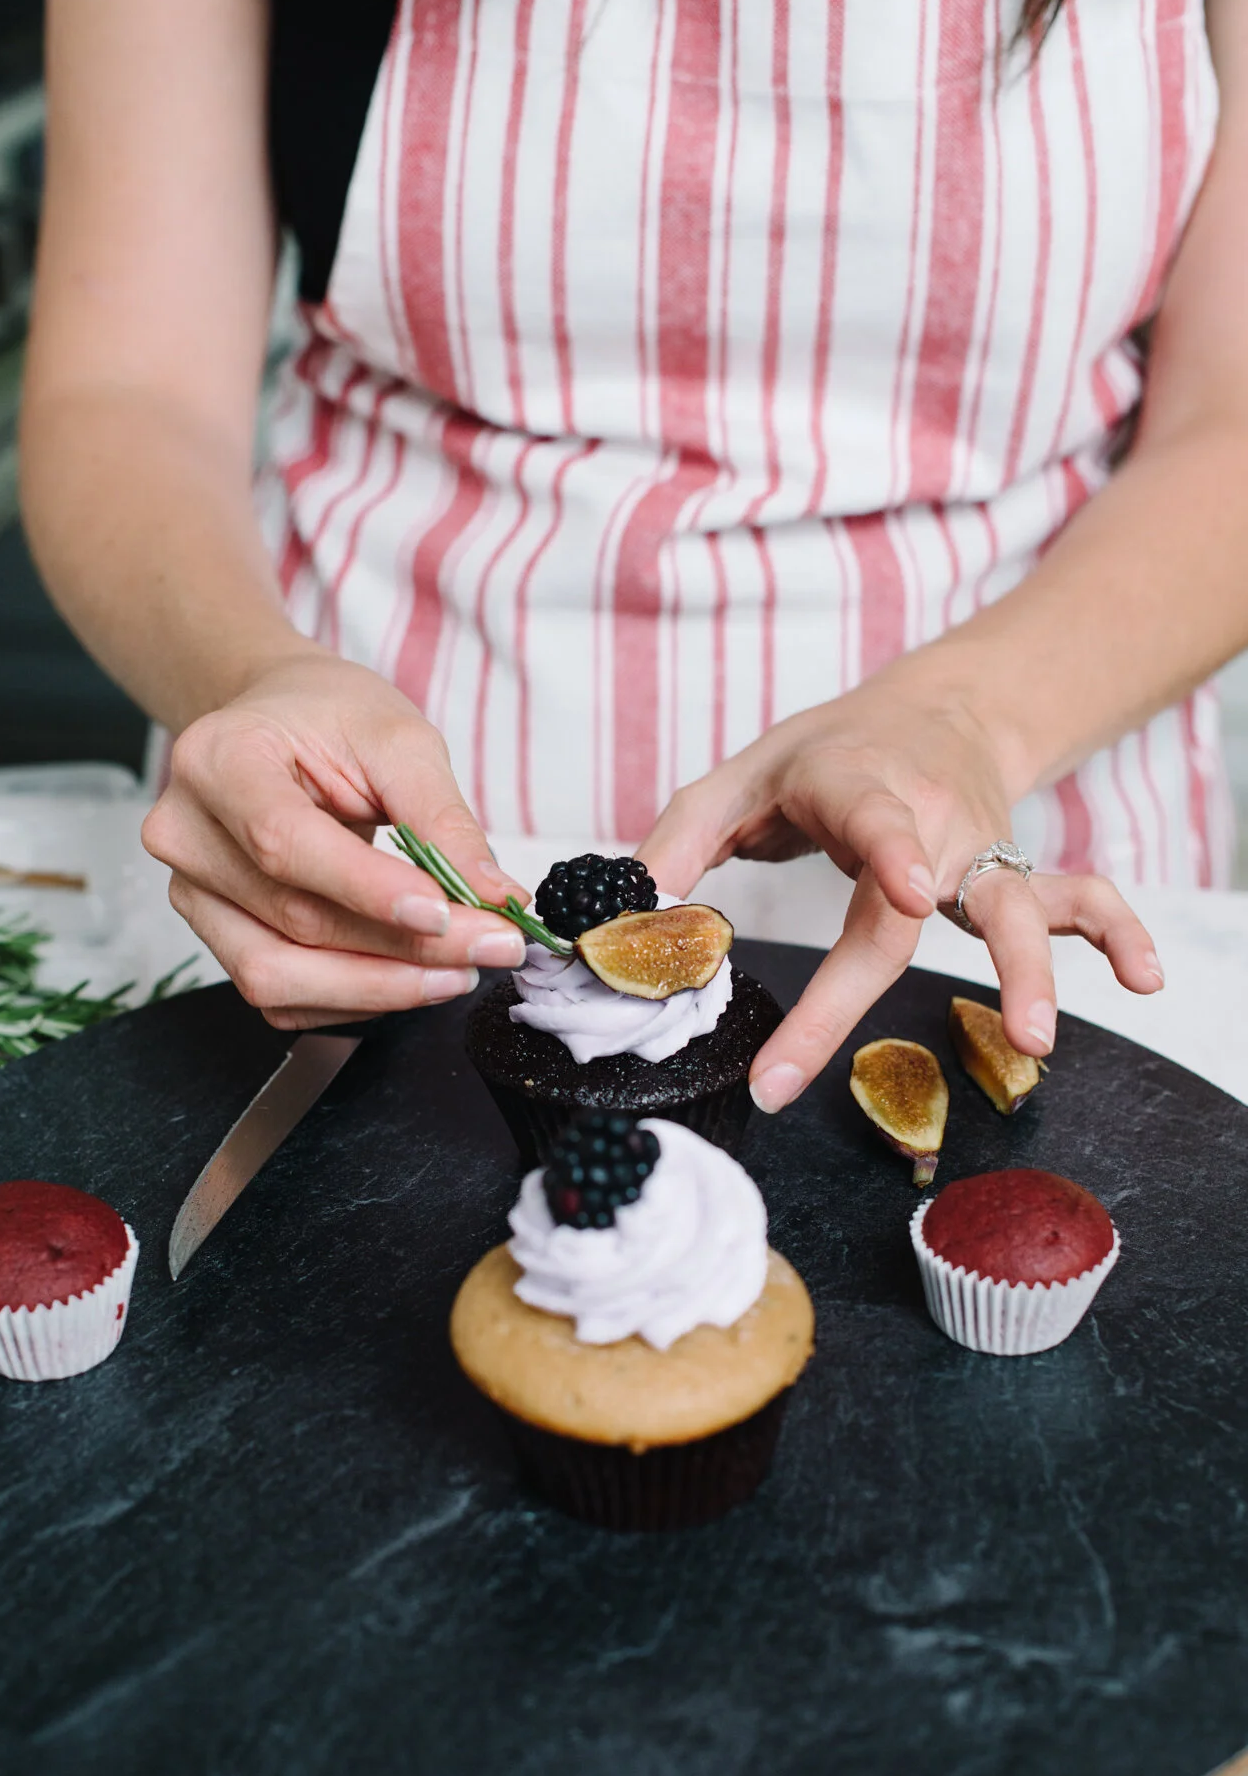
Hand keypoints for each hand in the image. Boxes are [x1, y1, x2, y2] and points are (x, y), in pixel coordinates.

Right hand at [142, 649, 526, 1026]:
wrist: (279, 720)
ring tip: (459, 970)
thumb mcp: (398, 739)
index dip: (367, 890)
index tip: (446, 912)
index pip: (284, 843)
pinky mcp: (217, 935)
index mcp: (218, 760)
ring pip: (279, 976)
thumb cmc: (328, 716)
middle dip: (404, 947)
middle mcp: (187, 833)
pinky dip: (355, 998)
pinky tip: (411, 976)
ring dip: (380, 988)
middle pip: (293, 920)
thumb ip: (442, 818)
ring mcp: (194, 892)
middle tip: (492, 947)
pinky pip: (282, 997)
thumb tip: (494, 896)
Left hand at [636, 675, 1163, 1111]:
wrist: (936, 710)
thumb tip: (631, 913)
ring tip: (1035, 1039)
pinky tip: (1145, 979)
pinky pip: (1073, 902)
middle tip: (816, 1066)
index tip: (900, 887)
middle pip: (913, 909)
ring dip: (1033, 970)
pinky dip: (1114, 935)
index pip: (870, 818)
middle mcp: (925, 823)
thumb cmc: (826, 754)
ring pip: (1015, 909)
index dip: (889, 849)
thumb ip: (681, 838)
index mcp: (851, 787)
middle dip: (861, 993)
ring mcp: (977, 854)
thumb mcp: (740, 774)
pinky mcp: (1009, 878)